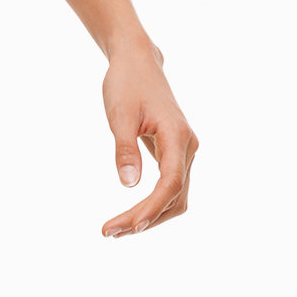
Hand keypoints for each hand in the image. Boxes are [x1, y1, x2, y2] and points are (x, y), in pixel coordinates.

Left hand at [101, 39, 197, 237]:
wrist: (138, 63)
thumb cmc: (126, 84)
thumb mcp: (119, 115)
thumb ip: (124, 149)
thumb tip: (128, 185)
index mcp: (177, 135)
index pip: (170, 182)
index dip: (152, 208)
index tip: (130, 227)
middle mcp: (187, 146)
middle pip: (174, 196)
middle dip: (145, 218)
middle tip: (108, 232)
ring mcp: (184, 151)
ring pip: (175, 197)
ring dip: (149, 217)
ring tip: (115, 230)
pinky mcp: (175, 154)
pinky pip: (169, 188)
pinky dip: (152, 206)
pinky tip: (129, 217)